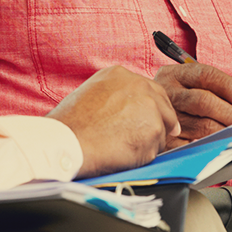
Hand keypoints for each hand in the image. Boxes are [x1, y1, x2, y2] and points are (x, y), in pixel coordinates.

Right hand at [46, 65, 179, 178]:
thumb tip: (125, 111)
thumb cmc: (70, 125)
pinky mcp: (154, 128)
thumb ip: (114, 97)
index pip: (149, 89)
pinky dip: (146, 155)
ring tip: (125, 149)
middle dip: (162, 121)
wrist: (68, 142)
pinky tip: (125, 156)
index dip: (152, 107)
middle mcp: (139, 85)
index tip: (152, 118)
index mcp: (121, 75)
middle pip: (163, 105)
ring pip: (161, 128)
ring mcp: (149, 106)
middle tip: (160, 135)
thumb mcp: (90, 94)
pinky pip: (158, 147)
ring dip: (150, 140)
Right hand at [153, 62, 231, 147]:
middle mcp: (166, 93)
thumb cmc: (179, 99)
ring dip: (224, 132)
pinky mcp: (164, 141)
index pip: (205, 75)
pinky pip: (192, 146)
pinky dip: (210, 147)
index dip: (230, 87)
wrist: (141, 114)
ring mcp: (163, 118)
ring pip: (200, 126)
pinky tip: (219, 147)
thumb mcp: (189, 85)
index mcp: (174, 74)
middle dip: (230, 113)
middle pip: (203, 101)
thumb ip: (214, 89)